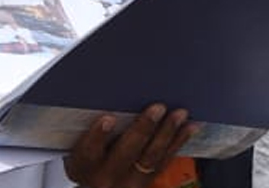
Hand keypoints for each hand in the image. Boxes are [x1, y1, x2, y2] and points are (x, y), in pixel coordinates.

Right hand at [64, 104, 195, 187]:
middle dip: (143, 130)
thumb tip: (107, 89)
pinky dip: (178, 142)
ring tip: (178, 114)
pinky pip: (165, 162)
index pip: (87, 152)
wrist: (101, 187)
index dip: (97, 136)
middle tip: (157, 108)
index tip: (108, 118)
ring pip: (150, 158)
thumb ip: (89, 126)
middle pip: (125, 153)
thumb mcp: (79, 146)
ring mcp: (128, 183)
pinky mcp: (146, 182)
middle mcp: (105, 178)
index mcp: (84, 166)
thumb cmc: (90, 157)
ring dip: (167, 133)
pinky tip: (189, 127)